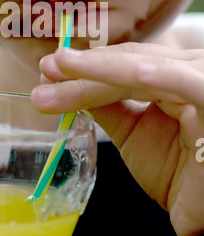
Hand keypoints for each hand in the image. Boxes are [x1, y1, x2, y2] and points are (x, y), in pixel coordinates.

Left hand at [31, 42, 203, 235]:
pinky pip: (187, 85)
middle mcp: (188, 72)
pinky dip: (161, 77)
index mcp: (171, 76)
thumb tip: (69, 85)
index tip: (48, 71)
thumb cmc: (180, 173)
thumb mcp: (134, 134)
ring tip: (63, 66)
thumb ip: (108, 106)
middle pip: (130, 62)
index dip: (87, 65)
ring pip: (148, 68)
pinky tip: (133, 74)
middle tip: (47, 68)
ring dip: (102, 68)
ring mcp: (201, 83)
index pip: (124, 63)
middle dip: (85, 67)